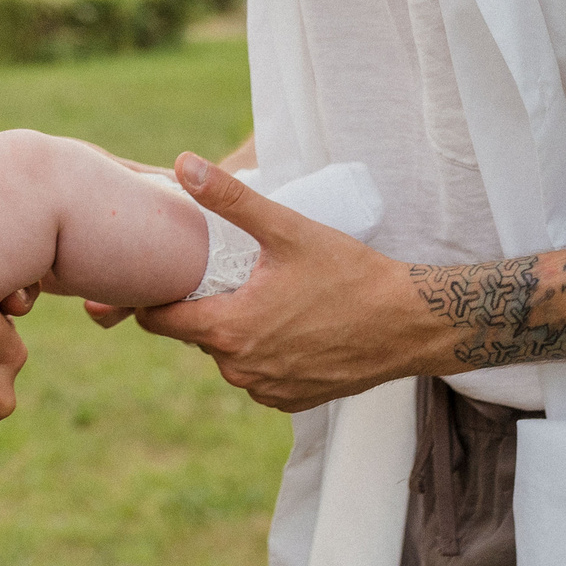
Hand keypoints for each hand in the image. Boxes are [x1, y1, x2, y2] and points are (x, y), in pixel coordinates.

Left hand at [130, 153, 433, 412]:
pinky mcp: (293, 402)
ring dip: (235, 331)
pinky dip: (264, 353)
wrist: (409, 324)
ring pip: (227, 357)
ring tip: (262, 296)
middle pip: (195, 336)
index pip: (160, 321)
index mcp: (230, 330)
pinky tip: (287, 325)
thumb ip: (230, 197)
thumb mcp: (287, 229)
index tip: (167, 274)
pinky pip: (258, 375)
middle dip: (203, 307)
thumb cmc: (349, 274)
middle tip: (227, 275)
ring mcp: (268, 391)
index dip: (156, 296)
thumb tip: (183, 163)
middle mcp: (242, 370)